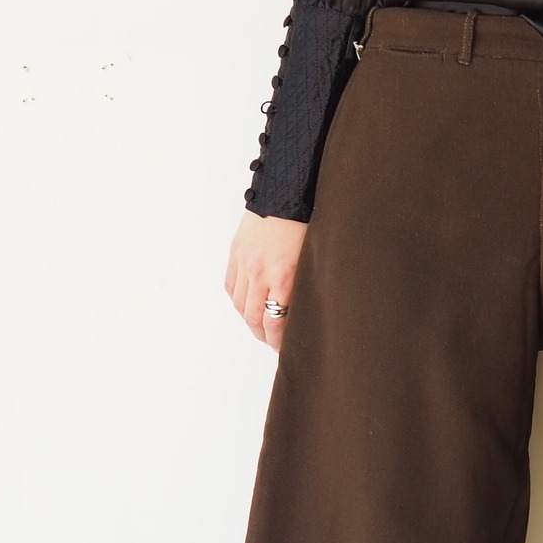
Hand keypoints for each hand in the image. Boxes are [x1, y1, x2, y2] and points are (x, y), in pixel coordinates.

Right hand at [224, 210, 308, 351]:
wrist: (285, 194)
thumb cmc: (306, 225)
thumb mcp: (312, 261)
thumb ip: (302, 288)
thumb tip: (299, 314)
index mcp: (283, 276)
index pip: (274, 322)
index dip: (278, 341)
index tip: (284, 347)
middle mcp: (260, 272)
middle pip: (253, 318)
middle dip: (264, 336)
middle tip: (273, 342)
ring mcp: (244, 263)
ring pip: (239, 305)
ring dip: (249, 319)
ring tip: (261, 325)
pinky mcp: (235, 253)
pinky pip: (230, 286)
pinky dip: (238, 299)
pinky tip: (249, 303)